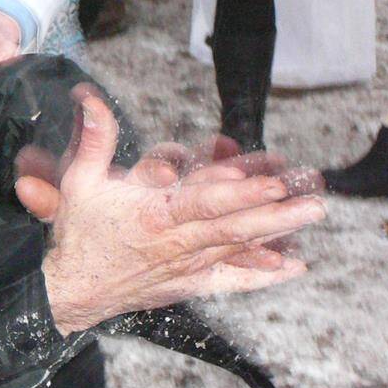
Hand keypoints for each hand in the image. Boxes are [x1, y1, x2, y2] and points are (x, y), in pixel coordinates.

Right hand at [29, 89, 325, 333]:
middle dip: (277, 213)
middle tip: (314, 199)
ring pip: (239, 247)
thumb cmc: (79, 233)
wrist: (73, 290)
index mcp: (153, 214)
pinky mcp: (190, 284)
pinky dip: (265, 275)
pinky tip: (295, 266)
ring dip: (278, 230)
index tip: (274, 184)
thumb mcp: (80, 180)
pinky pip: (233, 280)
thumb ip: (94, 138)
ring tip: (313, 212)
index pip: (205, 203)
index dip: (242, 194)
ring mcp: (187, 266)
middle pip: (234, 227)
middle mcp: (176, 242)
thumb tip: (89, 97)